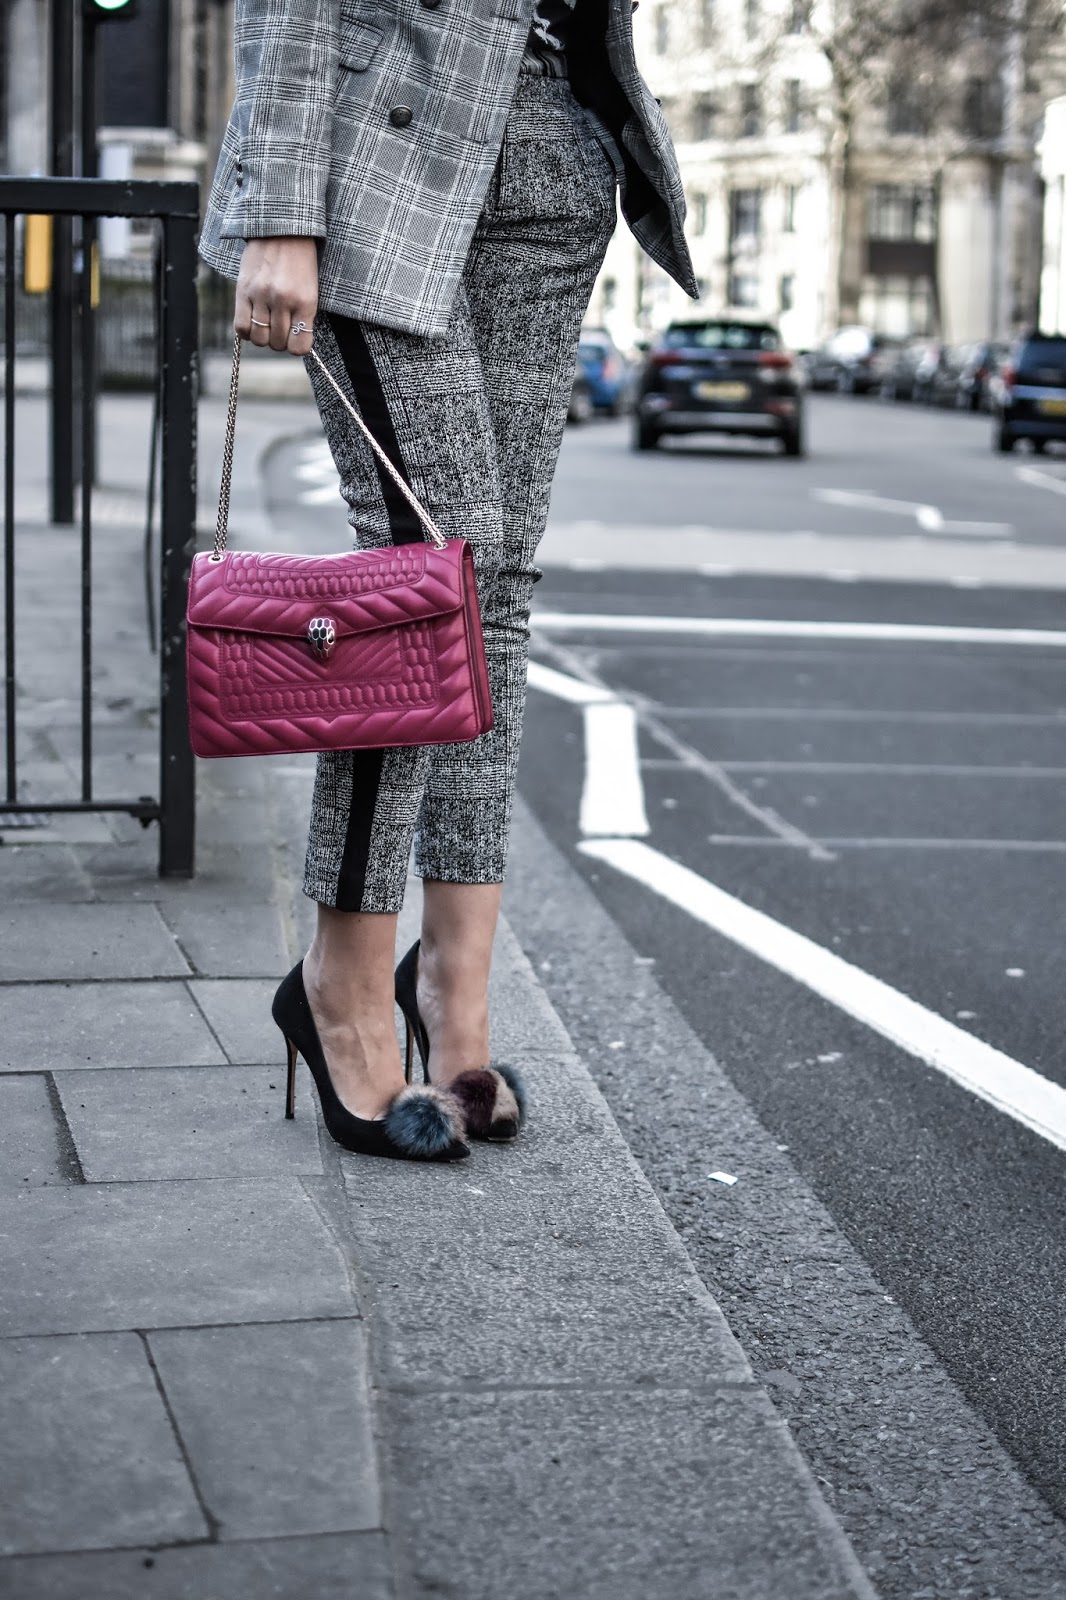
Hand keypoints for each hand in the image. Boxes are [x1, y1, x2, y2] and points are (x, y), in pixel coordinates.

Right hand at [235, 237, 317, 355]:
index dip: (296, 346)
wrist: (279, 228)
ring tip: (266, 324)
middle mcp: (283, 300)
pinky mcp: (243, 289)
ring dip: (263, 337)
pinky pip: (241, 327)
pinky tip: (252, 322)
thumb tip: (294, 343)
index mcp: (305, 301)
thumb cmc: (299, 260)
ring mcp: (261, 295)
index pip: (300, 346)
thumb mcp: (311, 288)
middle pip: (278, 344)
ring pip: (259, 339)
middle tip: (280, 328)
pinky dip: (247, 331)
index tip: (295, 338)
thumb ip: (303, 315)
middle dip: (279, 341)